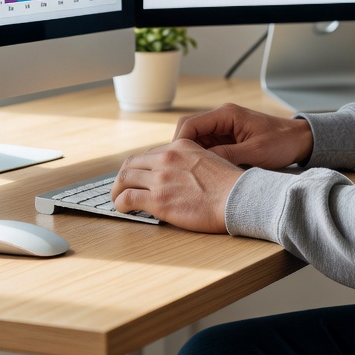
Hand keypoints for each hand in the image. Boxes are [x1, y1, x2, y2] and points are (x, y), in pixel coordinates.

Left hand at [110, 139, 241, 232]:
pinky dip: (120, 203)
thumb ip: (193, 162)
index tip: (141, 176)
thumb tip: (185, 174)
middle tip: (122, 186)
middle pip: (133, 162)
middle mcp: (168, 158)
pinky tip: (122, 209)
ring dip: (117, 189)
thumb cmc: (231, 184)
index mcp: (182, 146)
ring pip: (125, 177)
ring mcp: (161, 178)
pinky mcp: (157, 200)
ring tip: (117, 198)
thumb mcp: (212, 159)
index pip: (152, 153)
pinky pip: (127, 198)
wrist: (237, 197)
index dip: (143, 166)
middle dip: (125, 175)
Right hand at [174, 102, 313, 169]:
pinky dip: (201, 159)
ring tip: (185, 176)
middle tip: (177, 172)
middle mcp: (222, 118)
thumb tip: (201, 164)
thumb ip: (228, 156)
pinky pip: (207, 147)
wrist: (299, 140)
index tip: (175, 163)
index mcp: (227, 114)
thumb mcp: (255, 152)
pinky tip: (200, 174)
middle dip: (180, 150)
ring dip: (190, 156)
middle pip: (189, 130)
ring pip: (196, 140)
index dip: (179, 143)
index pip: (190, 124)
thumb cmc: (281, 142)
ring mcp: (224, 128)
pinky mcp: (227, 139)